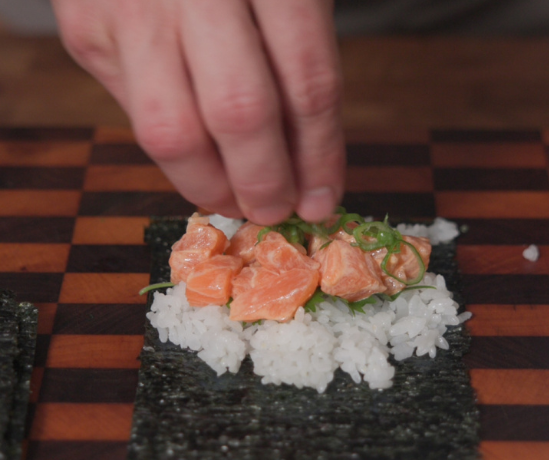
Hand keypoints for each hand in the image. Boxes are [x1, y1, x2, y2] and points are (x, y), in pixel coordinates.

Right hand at [51, 0, 344, 224]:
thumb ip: (296, 65)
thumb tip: (306, 170)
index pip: (307, 83)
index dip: (319, 157)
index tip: (322, 200)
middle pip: (239, 113)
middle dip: (264, 182)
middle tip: (275, 211)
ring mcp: (130, 7)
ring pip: (171, 134)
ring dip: (211, 187)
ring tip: (235, 200)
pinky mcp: (86, 29)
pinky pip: (137, 117)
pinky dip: (177, 154)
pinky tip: (199, 156)